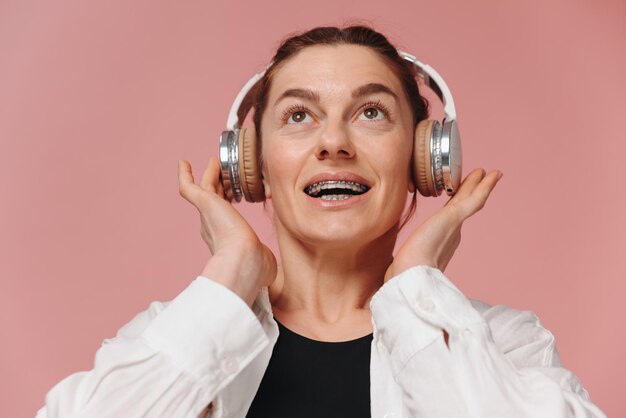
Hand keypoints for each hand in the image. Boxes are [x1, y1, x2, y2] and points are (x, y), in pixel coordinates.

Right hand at [178, 157, 276, 305]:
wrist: (244, 260)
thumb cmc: (255, 265)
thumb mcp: (264, 260)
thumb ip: (265, 258)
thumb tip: (269, 264)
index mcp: (225, 238)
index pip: (224, 214)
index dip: (228, 201)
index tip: (233, 194)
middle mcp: (211, 226)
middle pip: (214, 199)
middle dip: (218, 185)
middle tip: (221, 171)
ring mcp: (207, 214)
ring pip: (205, 189)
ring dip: (209, 174)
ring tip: (214, 161)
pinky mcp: (204, 204)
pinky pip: (188, 187)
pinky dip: (184, 175)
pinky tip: (183, 163)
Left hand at [385, 168, 502, 280]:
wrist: (410, 277)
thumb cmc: (404, 274)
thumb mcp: (404, 263)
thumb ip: (403, 262)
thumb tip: (392, 270)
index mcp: (442, 243)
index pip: (451, 218)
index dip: (458, 205)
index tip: (460, 196)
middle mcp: (452, 234)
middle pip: (464, 206)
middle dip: (472, 192)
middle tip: (482, 178)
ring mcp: (455, 226)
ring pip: (472, 201)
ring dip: (480, 185)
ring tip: (490, 173)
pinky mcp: (454, 218)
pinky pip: (474, 199)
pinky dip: (485, 186)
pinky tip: (492, 175)